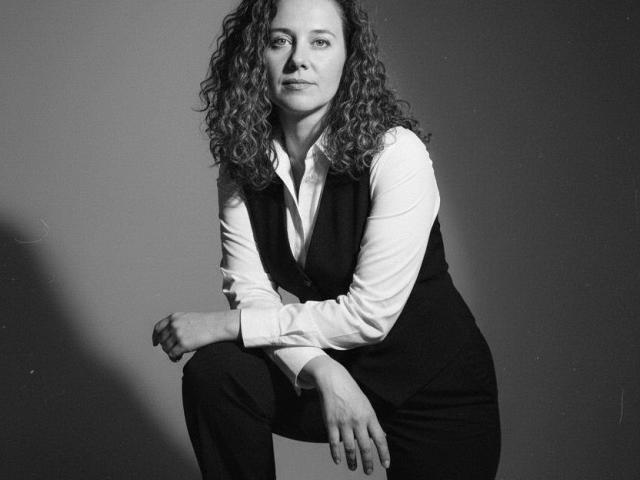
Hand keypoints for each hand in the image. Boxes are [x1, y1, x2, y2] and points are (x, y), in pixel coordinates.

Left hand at [152, 311, 238, 361]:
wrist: (217, 325)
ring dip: (170, 353)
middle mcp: (174, 325)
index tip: (155, 343)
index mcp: (174, 317)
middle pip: (162, 339)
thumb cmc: (206, 323)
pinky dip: (173, 358)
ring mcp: (178, 334)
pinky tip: (178, 358)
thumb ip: (177, 324)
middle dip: (165, 346)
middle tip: (172, 351)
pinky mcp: (183, 344)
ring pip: (166, 348)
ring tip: (177, 355)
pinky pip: (172, 354)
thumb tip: (167, 338)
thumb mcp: (188, 318)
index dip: (155, 336)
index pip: (158, 327)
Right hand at [302, 357, 389, 474]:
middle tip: (369, 472)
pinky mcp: (330, 423)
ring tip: (354, 468)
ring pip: (349, 448)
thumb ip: (373, 422)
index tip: (386, 464)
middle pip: (365, 447)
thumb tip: (382, 437)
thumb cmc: (352, 393)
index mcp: (370, 416)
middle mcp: (358, 421)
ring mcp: (344, 423)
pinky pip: (334, 443)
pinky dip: (336, 454)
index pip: (380, 439)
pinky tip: (338, 461)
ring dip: (352, 461)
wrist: (333, 380)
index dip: (384, 453)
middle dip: (368, 463)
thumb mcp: (367, 405)